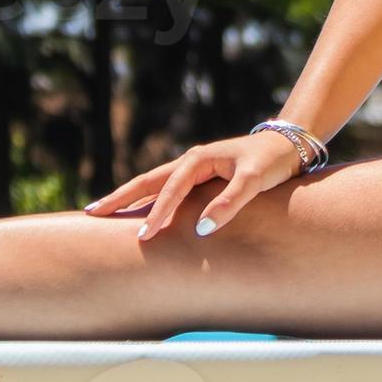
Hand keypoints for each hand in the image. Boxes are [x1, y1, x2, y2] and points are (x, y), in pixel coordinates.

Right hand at [85, 133, 307, 239]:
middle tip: (92, 213)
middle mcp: (191, 161)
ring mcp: (193, 168)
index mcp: (199, 159)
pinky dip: (148, 198)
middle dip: (121, 198)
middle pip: (148, 181)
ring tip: (104, 211)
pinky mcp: (200, 176)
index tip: (143, 236)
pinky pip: (167, 188)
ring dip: (130, 197)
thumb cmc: (272, 161)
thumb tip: (201, 229)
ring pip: (154, 184)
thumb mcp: (255, 179)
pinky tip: (139, 210)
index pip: (171, 190)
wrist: (289, 145)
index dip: (157, 213)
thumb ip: (231, 202)